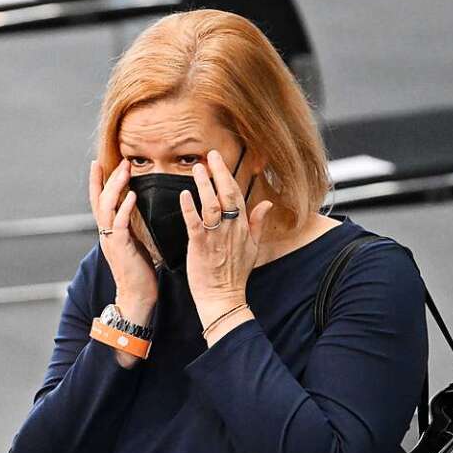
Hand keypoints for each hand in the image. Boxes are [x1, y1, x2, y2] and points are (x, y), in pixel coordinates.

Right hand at [88, 159, 159, 323]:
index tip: (98, 164)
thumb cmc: (139, 273)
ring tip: (124, 171)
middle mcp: (106, 234)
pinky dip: (125, 208)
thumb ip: (131, 227)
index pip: (99, 202)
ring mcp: (111, 240)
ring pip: (107, 208)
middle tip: (120, 161)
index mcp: (109, 232)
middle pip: (100, 200)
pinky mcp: (121, 248)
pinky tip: (132, 195)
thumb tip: (137, 211)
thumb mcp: (134, 244)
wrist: (136, 297)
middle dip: (107, 178)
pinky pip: (120, 224)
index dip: (97, 183)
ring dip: (115, 187)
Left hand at [179, 149, 272, 336]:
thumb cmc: (235, 275)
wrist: (223, 297)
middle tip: (210, 154)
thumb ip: (259, 223)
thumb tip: (267, 203)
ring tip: (197, 168)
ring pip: (211, 204)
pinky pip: (195, 223)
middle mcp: (231, 228)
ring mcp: (216, 236)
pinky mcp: (201, 246)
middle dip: (219, 172)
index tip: (218, 159)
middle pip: (227, 194)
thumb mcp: (253, 247)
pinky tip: (184, 194)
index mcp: (243, 227)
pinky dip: (190, 208)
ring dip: (204, 185)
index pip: (237, 194)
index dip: (227, 175)